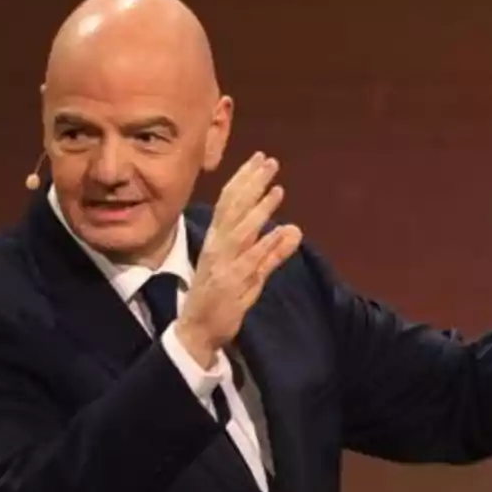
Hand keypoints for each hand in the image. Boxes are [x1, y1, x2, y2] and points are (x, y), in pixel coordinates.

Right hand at [175, 152, 302, 366]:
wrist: (198, 331)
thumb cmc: (223, 300)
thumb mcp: (252, 273)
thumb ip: (272, 252)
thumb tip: (294, 229)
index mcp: (218, 240)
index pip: (229, 202)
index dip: (244, 180)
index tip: (260, 159)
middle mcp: (218, 247)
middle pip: (234, 208)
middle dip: (251, 184)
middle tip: (269, 161)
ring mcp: (223, 264)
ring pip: (241, 230)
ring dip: (259, 209)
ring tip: (277, 190)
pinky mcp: (232, 283)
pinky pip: (250, 261)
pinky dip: (265, 245)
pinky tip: (281, 231)